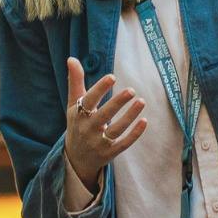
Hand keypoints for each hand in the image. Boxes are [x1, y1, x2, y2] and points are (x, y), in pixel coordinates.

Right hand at [64, 57, 146, 190]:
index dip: (100, 89)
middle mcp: (88, 129)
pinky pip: (123, 143)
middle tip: (132, 90)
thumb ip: (75, 82)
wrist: (76, 158)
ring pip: (116, 129)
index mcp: (78, 115)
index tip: (112, 77)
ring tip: (141, 101)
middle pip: (103, 116)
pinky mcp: (110, 153)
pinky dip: (134, 134)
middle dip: (117, 103)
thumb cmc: (78, 124)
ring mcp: (99, 143)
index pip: (88, 101)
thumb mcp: (73, 105)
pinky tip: (145, 121)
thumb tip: (72, 58)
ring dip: (129, 116)